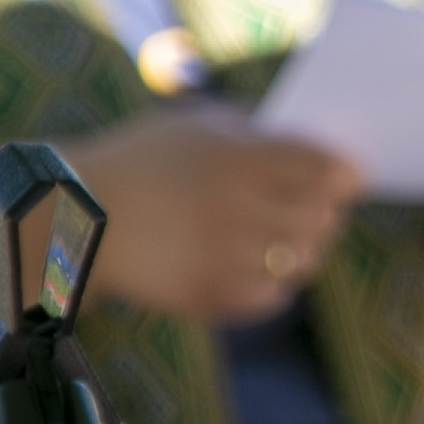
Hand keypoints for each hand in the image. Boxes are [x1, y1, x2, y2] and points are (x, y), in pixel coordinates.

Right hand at [67, 108, 365, 324]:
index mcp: (237, 159)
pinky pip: (273, 297)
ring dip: (302, 250)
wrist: (76, 215)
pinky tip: (258, 265)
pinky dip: (275, 284)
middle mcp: (234, 209)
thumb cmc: (147, 160)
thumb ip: (261, 137)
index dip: (347, 177)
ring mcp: (220, 257)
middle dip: (326, 214)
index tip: (347, 180)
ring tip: (286, 238)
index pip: (328, 171)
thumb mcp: (200, 126)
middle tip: (317, 209)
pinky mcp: (205, 295)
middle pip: (323, 220)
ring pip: (304, 262)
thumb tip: (325, 158)